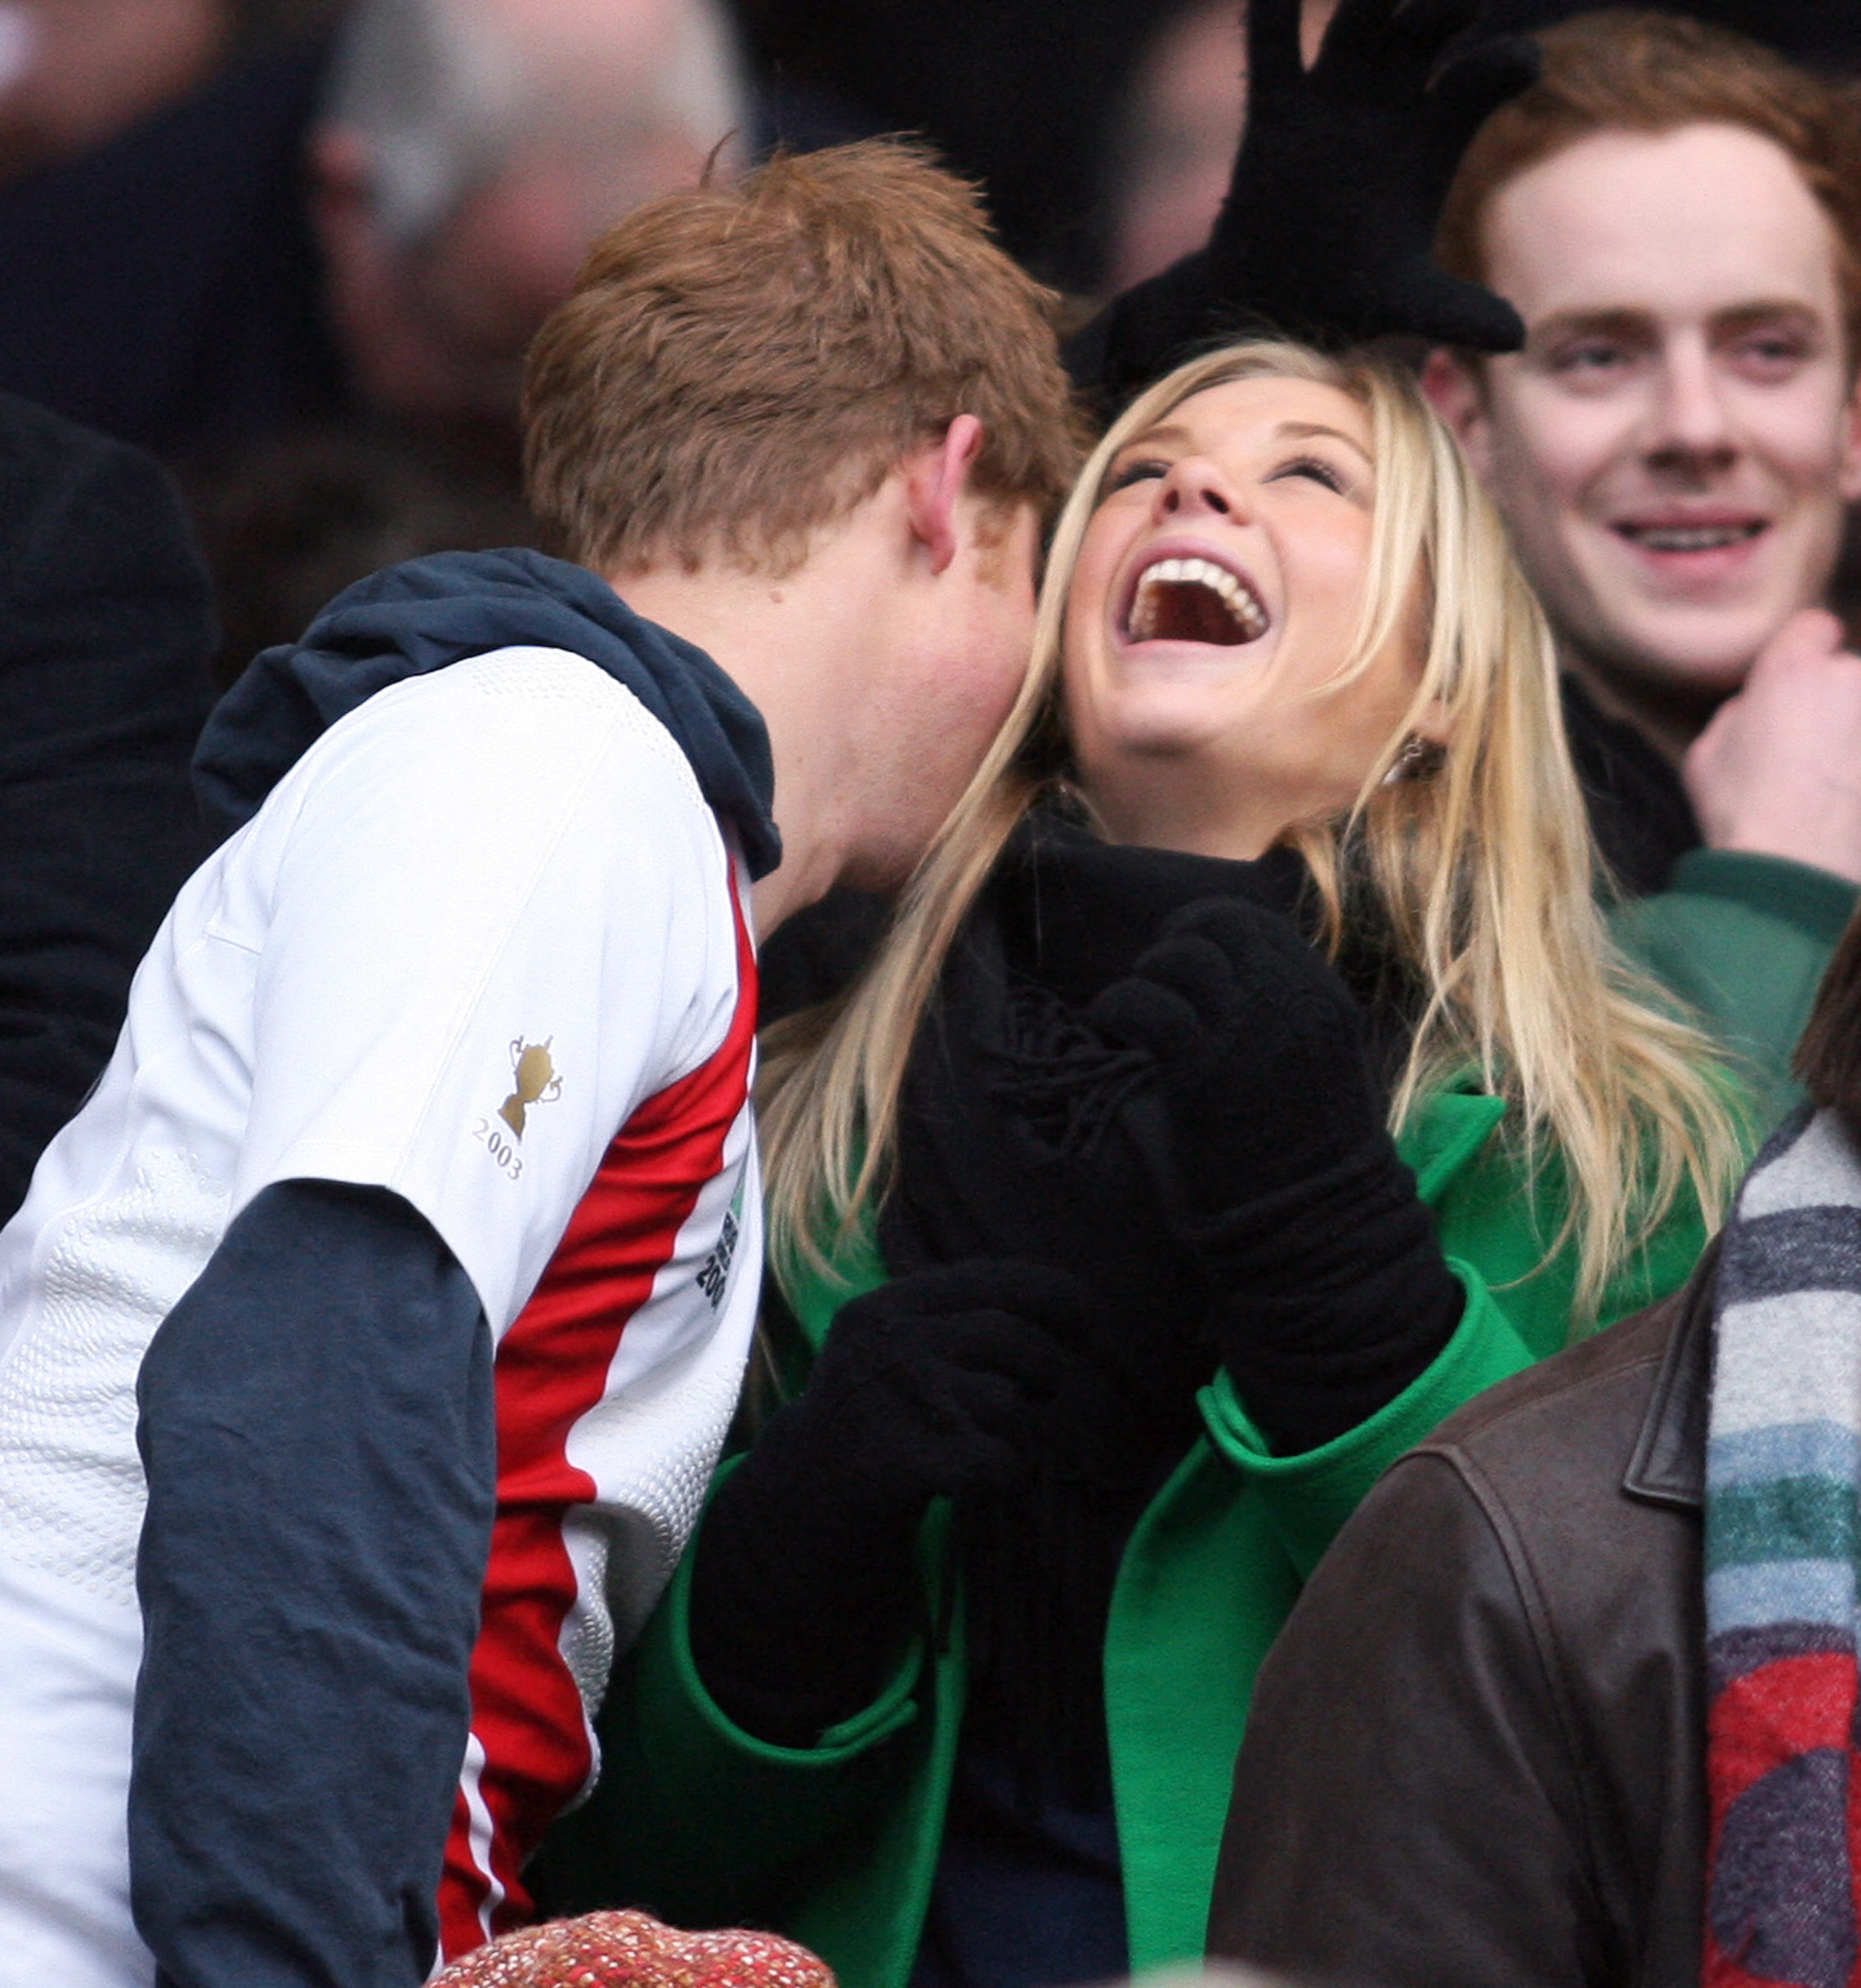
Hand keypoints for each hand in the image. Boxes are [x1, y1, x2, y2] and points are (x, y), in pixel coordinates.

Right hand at [688, 1261, 1100, 1740]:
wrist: (799, 1508)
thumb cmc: (866, 1422)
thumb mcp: (886, 1349)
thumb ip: (950, 1319)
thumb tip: (1059, 1305)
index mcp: (885, 1308)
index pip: (990, 1280)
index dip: (1051, 1294)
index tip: (1091, 1315)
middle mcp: (888, 1342)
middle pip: (1012, 1339)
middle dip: (1046, 1368)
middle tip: (1045, 1391)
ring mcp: (897, 1400)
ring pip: (1009, 1403)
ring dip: (1019, 1430)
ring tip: (988, 1442)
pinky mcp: (908, 1459)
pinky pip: (1000, 1461)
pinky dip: (1005, 1474)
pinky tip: (978, 1479)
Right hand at [1070, 0, 1536, 407]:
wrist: (1277, 307)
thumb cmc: (1351, 300)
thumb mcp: (1407, 305)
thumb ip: (1458, 313)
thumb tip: (1518, 338)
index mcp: (1432, 139)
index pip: (1479, 80)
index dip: (1502, 65)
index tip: (1521, 66)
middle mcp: (1388, 107)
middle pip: (1423, 29)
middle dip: (1441, 3)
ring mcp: (1332, 103)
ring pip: (1356, 21)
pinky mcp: (1276, 115)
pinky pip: (1272, 50)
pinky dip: (1272, 12)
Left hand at [1085, 895, 1385, 1227]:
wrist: (1319, 1228)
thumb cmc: (1314, 1159)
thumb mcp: (1324, 1067)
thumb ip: (1288, 1017)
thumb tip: (1230, 983)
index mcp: (1324, 1000)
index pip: (1261, 925)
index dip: (1212, 927)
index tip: (1185, 949)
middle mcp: (1292, 1004)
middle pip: (1219, 925)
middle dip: (1176, 940)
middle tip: (1154, 974)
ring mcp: (1249, 1034)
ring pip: (1180, 958)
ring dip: (1146, 975)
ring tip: (1133, 1009)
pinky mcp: (1202, 1072)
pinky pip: (1144, 1005)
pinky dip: (1116, 1004)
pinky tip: (1108, 1021)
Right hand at [1684, 609, 1860, 885]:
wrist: (1796, 871)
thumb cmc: (1741, 812)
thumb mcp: (1705, 752)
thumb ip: (1740, 712)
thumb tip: (1759, 708)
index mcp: (1793, 669)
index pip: (1815, 626)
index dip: (1804, 652)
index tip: (1795, 683)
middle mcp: (1852, 679)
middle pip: (1850, 672)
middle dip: (1834, 700)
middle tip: (1810, 744)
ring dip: (1851, 734)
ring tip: (1833, 777)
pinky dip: (1856, 770)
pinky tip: (1845, 797)